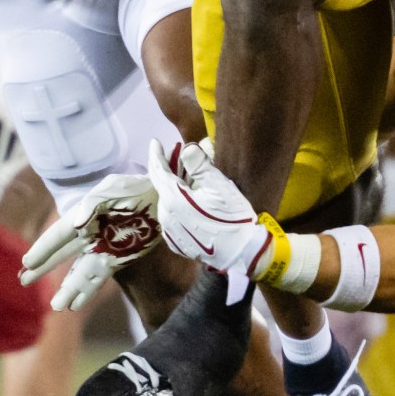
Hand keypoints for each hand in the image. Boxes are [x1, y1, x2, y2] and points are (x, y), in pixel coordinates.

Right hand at [17, 170, 161, 311]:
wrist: (163, 199)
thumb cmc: (136, 189)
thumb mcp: (115, 189)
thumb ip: (93, 204)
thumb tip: (76, 223)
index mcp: (85, 215)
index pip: (59, 234)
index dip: (43, 248)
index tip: (27, 262)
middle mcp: (89, 234)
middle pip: (62, 254)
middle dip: (44, 267)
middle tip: (23, 281)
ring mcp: (103, 248)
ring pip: (79, 272)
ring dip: (68, 288)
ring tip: (54, 306)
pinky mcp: (118, 259)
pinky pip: (98, 278)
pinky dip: (87, 291)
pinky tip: (75, 305)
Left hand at [144, 138, 271, 276]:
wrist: (239, 253)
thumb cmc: (231, 216)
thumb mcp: (219, 185)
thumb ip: (199, 164)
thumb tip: (186, 149)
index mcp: (173, 199)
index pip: (158, 171)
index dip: (156, 154)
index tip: (155, 142)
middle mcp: (165, 216)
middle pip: (162, 186)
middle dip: (168, 171)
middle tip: (178, 159)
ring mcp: (169, 232)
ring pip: (167, 202)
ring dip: (174, 189)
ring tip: (187, 181)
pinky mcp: (176, 243)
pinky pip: (171, 217)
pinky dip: (177, 206)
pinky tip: (189, 204)